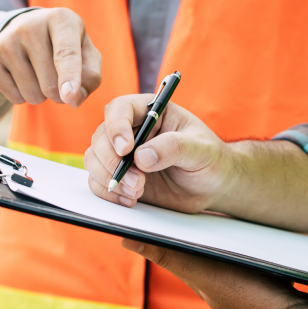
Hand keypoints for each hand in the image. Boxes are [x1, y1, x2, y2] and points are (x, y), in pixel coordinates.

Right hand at [0, 8, 101, 106]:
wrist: (30, 29)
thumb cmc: (67, 47)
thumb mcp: (87, 55)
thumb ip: (91, 77)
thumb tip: (73, 99)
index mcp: (61, 19)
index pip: (66, 54)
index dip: (69, 77)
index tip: (69, 97)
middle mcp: (29, 26)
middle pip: (50, 83)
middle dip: (60, 93)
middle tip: (58, 76)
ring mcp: (5, 40)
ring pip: (32, 93)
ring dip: (42, 95)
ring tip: (40, 72)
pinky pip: (13, 97)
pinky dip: (23, 95)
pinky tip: (23, 75)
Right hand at [84, 94, 235, 210]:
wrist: (213, 186)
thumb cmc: (211, 159)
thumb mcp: (202, 150)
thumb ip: (175, 148)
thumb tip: (142, 157)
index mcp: (152, 112)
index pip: (121, 109)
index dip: (117, 127)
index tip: (126, 150)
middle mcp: (132, 130)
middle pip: (101, 137)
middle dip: (113, 162)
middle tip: (137, 182)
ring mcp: (124, 155)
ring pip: (94, 159)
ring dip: (109, 178)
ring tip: (137, 192)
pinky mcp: (121, 176)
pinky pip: (98, 182)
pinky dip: (108, 193)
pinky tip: (130, 199)